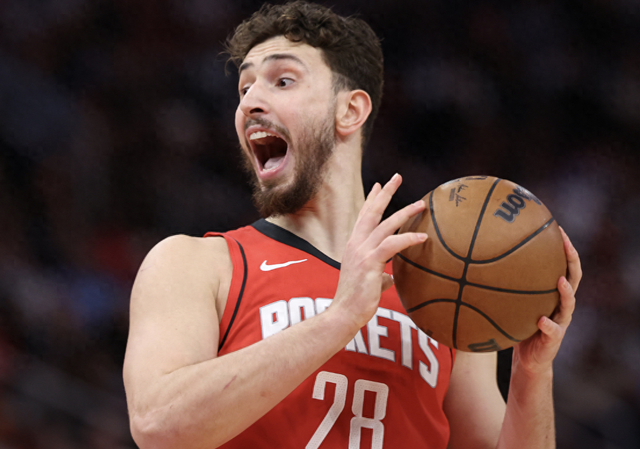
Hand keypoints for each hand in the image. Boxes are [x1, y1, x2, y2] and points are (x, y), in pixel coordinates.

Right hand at [331, 174, 427, 329]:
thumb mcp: (369, 282)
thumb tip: (390, 277)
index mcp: (354, 246)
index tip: (380, 185)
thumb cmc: (356, 301)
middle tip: (397, 176)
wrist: (344, 314)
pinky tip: (423, 237)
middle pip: (372, 211)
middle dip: (385, 193)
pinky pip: (391, 245)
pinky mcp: (369, 263)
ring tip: (421, 205)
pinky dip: (408, 239)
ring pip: (385, 224)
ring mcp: (361, 252)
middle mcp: (355, 244)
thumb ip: (380, 275)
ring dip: (404, 212)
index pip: (363, 217)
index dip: (372, 200)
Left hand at [513, 226, 581, 373]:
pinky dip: (548, 325)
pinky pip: (553, 330)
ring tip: (559, 280)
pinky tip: (541, 320)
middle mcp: (561, 304)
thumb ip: (503, 285)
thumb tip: (475, 261)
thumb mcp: (511, 302)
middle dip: (572, 259)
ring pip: (569, 303)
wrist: (530, 360)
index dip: (564, 247)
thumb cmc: (518, 326)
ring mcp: (561, 321)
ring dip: (565, 292)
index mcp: (554, 293)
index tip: (557, 228)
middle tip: (566, 244)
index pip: (564, 265)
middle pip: (574, 277)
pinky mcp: (554, 339)